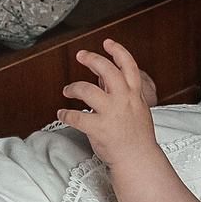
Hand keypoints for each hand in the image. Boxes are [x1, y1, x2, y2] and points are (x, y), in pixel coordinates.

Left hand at [56, 39, 161, 163]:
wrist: (138, 159)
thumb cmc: (136, 135)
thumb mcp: (136, 107)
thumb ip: (121, 90)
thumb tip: (102, 75)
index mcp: (134, 94)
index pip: (128, 65)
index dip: (118, 50)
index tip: (107, 42)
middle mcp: (123, 100)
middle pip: (106, 70)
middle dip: (92, 58)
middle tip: (80, 55)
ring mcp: (111, 114)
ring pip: (87, 90)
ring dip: (73, 87)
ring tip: (67, 90)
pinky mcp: (99, 128)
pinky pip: (76, 116)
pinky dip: (65, 114)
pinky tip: (62, 114)